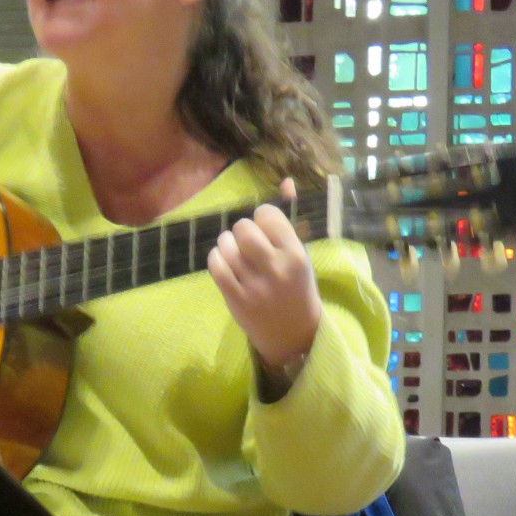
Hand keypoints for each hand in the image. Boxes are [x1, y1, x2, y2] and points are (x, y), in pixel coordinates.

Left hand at [207, 179, 321, 372]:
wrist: (293, 334)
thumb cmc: (297, 286)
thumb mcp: (301, 253)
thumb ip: (291, 218)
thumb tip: (286, 181)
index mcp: (295, 254)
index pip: (268, 215)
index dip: (263, 217)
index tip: (265, 227)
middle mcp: (274, 268)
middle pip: (243, 228)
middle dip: (242, 229)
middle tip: (247, 240)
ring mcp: (253, 285)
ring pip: (226, 245)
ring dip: (227, 243)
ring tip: (235, 251)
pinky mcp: (235, 298)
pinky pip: (215, 265)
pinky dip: (216, 257)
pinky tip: (225, 261)